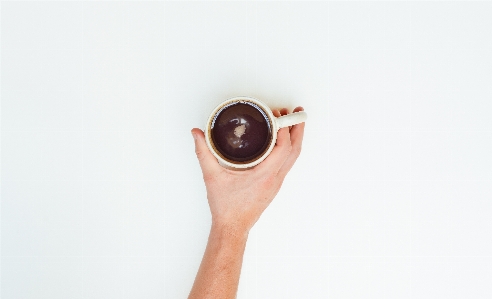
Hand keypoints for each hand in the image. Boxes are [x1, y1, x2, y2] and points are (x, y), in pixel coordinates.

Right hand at [191, 107, 305, 235]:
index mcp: (264, 176)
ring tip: (292, 123)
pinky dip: (289, 149)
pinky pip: (287, 163)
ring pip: (293, 157)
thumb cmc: (226, 207)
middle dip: (298, 129)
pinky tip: (282, 142)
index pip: (283, 148)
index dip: (284, 129)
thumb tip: (197, 134)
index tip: (278, 115)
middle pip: (295, 150)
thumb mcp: (212, 177)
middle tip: (296, 113)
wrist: (232, 227)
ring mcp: (276, 183)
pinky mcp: (274, 185)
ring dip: (295, 139)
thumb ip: (204, 152)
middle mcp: (274, 179)